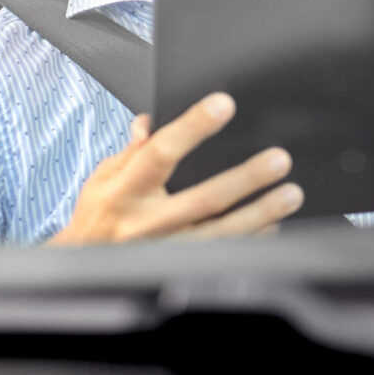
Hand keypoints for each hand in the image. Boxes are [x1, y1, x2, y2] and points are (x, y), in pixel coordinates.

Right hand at [46, 93, 302, 245]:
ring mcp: (165, 251)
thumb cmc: (100, 214)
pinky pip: (223, 256)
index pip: (159, 153)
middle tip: (279, 160)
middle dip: (245, 179)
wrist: (83, 264)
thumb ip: (133, 151)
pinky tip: (273, 225)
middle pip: (202, 200)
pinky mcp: (178, 270)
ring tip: (290, 194)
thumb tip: (150, 121)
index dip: (192, 127)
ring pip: (220, 234)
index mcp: (124, 191)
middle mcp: (146, 224)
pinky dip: (251, 241)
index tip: (223, 104)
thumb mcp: (104, 177)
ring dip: (260, 214)